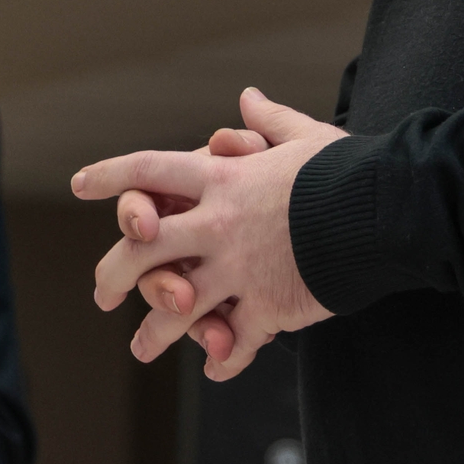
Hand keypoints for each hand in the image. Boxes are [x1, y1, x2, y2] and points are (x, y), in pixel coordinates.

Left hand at [73, 88, 344, 379]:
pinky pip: (234, 341)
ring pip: (176, 307)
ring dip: (153, 332)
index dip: (112, 177)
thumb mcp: (304, 136)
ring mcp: (238, 269)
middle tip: (102, 293)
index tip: (80, 184)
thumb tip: (248, 97)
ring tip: (141, 349)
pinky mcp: (266, 306)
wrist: (383, 210)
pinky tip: (215, 366)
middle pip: (143, 248)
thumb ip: (268, 121)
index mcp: (221, 178)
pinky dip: (223, 357)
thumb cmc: (346, 169)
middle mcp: (218, 223)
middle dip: (114, 272)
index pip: (150, 170)